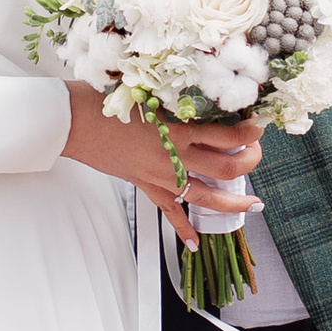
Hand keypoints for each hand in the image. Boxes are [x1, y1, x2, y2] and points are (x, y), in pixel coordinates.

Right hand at [60, 89, 263, 246]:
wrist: (72, 121)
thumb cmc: (103, 98)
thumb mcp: (148, 89)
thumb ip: (179, 95)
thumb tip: (206, 95)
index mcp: (177, 128)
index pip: (229, 136)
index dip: (251, 133)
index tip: (259, 126)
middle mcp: (173, 156)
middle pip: (227, 168)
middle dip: (250, 162)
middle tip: (256, 153)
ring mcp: (160, 175)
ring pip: (207, 196)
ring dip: (234, 202)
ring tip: (253, 204)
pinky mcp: (145, 185)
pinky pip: (169, 211)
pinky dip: (183, 228)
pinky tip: (195, 241)